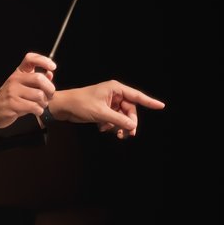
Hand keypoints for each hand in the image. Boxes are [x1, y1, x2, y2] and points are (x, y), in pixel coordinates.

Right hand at [0, 52, 57, 126]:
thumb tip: (50, 74)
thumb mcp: (22, 85)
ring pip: (39, 95)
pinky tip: (35, 110)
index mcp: (18, 72)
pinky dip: (39, 110)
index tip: (52, 67)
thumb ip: (36, 80)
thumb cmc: (11, 97)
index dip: (43, 60)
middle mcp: (15, 79)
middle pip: (39, 78)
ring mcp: (13, 92)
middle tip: (50, 95)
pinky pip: (34, 107)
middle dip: (50, 89)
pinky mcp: (13, 105)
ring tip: (40, 104)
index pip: (30, 58)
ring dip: (44, 102)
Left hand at [50, 80, 165, 137]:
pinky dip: (111, 125)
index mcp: (115, 89)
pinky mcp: (103, 109)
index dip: (150, 102)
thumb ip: (118, 120)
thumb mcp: (101, 113)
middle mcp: (114, 94)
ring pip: (122, 116)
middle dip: (128, 123)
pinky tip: (102, 128)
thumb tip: (133, 126)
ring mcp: (108, 102)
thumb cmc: (79, 104)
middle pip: (130, 110)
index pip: (136, 96)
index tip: (161, 106)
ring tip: (115, 135)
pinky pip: (114, 118)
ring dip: (119, 126)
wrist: (62, 107)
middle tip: (127, 135)